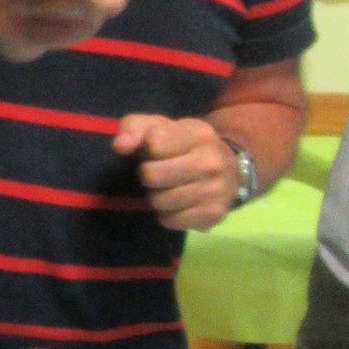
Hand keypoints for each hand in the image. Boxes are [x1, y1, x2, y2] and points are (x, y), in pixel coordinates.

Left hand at [114, 113, 241, 230]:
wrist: (228, 170)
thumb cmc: (183, 146)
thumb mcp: (159, 127)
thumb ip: (134, 128)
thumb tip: (120, 146)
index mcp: (198, 134)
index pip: (154, 143)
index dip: (147, 149)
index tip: (157, 151)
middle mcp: (211, 162)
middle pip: (152, 175)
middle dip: (149, 175)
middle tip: (159, 173)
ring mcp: (215, 190)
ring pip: (159, 201)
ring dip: (157, 196)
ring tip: (169, 187)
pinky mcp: (213, 214)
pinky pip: (170, 221)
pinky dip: (168, 215)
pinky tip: (179, 204)